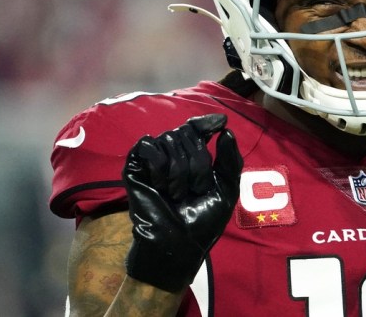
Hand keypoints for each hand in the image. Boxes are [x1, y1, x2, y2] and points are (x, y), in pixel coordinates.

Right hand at [122, 113, 242, 292]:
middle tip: (196, 189)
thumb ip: (230, 160)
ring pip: (169, 138)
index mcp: (193, 159)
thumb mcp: (226, 190)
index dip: (207, 122)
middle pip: (186, 132)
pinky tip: (160, 185)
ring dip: (179, 169)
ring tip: (177, 194)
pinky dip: (159, 164)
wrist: (179, 244)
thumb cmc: (203, 221)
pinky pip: (148, 146)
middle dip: (198, 161)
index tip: (220, 122)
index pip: (197, 128)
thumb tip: (226, 131)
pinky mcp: (135, 167)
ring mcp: (153, 161)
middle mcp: (173, 156)